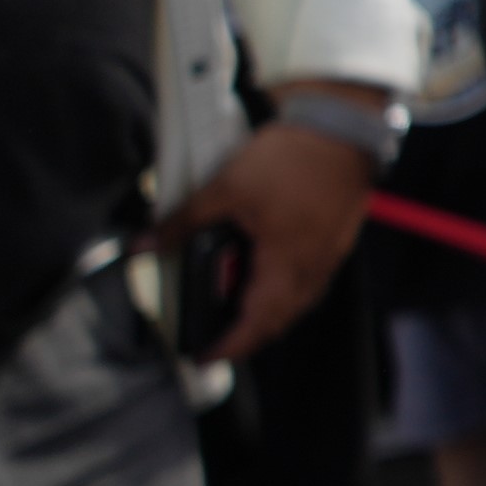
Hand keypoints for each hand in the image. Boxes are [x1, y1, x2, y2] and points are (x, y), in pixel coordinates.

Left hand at [171, 107, 380, 362]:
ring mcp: (329, 254)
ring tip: (240, 308)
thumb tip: (144, 245)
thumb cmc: (292, 159)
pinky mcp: (336, 239)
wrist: (342, 129)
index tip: (205, 356)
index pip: (256, 324)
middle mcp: (312, 267)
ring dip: (269, 314)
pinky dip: (287, 290)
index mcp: (285, 264)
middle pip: (280, 321)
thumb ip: (183, 222)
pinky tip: (271, 272)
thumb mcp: (225, 188)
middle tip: (219, 337)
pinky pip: (311, 281)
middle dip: (248, 336)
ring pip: (298, 303)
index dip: (229, 346)